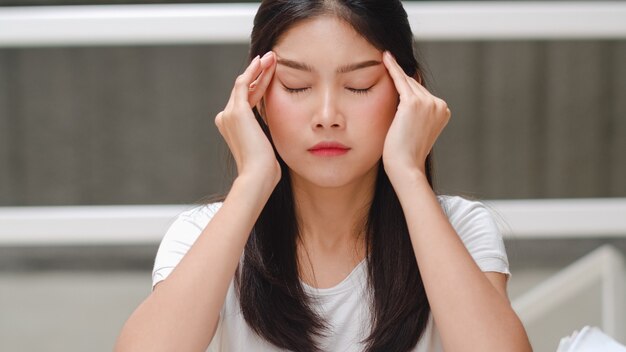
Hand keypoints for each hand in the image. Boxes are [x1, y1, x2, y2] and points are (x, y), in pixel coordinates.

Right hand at [215, 52, 279, 186]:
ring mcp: (228, 114)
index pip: (245, 100)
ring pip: (244, 84)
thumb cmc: (265, 168)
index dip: (258, 85)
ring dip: (258, 69)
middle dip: (258, 73)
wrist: (258, 175)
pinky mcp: (236, 111)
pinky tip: (264, 62)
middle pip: (243, 89)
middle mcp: (225, 118)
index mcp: (231, 127)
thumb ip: (266, 133)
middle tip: (271, 58)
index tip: (269, 74)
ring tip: (272, 56)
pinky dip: (253, 72)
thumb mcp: (265, 146)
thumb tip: (279, 130)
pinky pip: (243, 84)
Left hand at [381, 51, 450, 178]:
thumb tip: (404, 97)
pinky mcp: (413, 103)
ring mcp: (428, 102)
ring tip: (385, 58)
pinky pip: (399, 80)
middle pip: (415, 85)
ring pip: (407, 82)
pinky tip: (385, 58)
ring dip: (394, 72)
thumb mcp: (415, 130)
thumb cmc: (405, 154)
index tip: (397, 70)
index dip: (407, 87)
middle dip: (401, 79)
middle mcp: (439, 104)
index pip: (422, 92)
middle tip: (386, 60)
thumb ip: (415, 113)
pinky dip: (392, 68)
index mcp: (443, 110)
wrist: (406, 167)